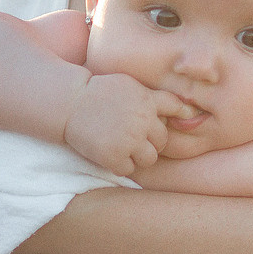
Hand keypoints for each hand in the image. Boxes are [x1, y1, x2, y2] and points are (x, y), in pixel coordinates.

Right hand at [62, 71, 189, 174]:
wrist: (70, 103)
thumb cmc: (98, 91)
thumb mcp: (128, 84)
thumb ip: (151, 96)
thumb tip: (182, 109)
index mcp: (147, 101)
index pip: (176, 107)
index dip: (177, 115)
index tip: (172, 119)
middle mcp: (142, 121)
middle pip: (163, 140)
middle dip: (151, 141)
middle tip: (134, 138)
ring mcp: (129, 140)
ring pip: (150, 158)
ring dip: (140, 156)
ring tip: (124, 148)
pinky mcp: (114, 156)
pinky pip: (129, 169)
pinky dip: (121, 165)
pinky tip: (111, 155)